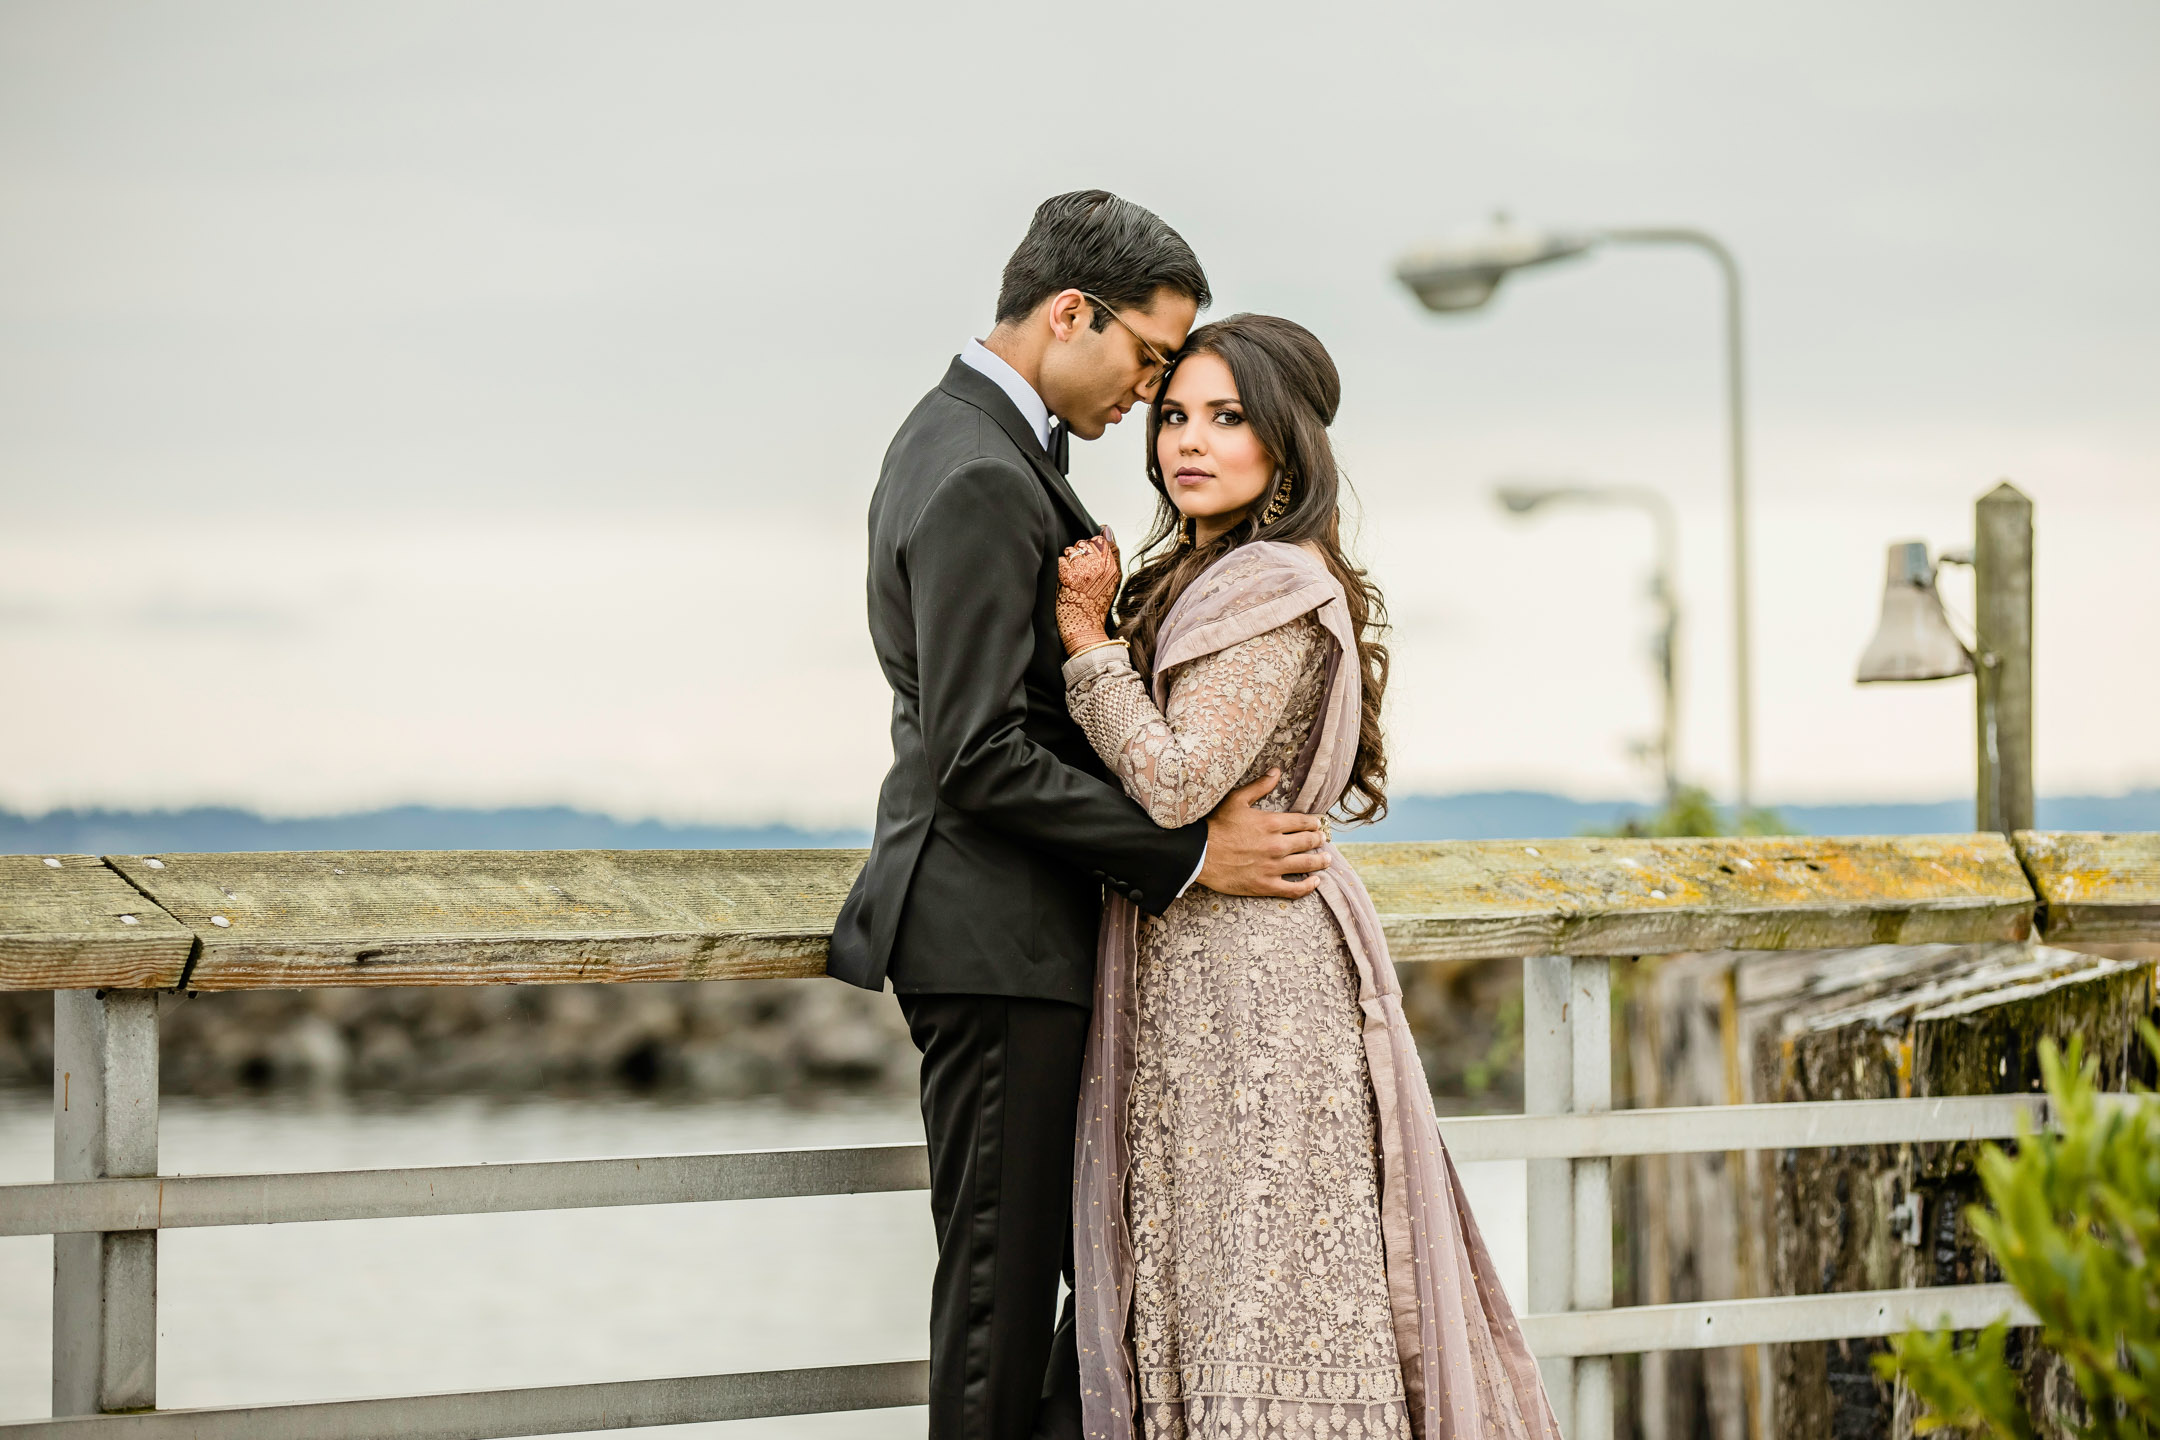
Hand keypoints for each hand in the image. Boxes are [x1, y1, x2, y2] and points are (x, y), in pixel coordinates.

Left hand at [1058, 528, 1122, 654]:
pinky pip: (1060, 561)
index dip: (1091, 547)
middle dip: (1079, 554)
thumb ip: (1111, 552)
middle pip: (1084, 543)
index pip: (1100, 539)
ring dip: (1068, 562)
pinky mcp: (1068, 577)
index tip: (1090, 561)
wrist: (1086, 631)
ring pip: (1070, 551)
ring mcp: (1084, 571)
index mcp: (1112, 567)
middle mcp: (1100, 567)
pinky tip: (1065, 583)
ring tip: (1073, 579)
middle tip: (1081, 574)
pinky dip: (1059, 570)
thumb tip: (1105, 527)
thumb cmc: (1096, 606)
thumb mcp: (1113, 580)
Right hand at [1198, 771, 1329, 897]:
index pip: (1303, 822)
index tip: (1317, 824)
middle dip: (1319, 840)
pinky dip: (1308, 886)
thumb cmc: (1215, 826)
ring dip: (1320, 861)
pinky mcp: (1266, 885)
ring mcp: (1272, 867)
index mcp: (1272, 823)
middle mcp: (1277, 845)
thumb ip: (1259, 786)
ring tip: (1326, 859)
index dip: (1313, 823)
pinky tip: (1315, 882)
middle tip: (1322, 839)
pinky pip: (1294, 889)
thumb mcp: (1236, 800)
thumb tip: (1276, 771)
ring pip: (1306, 864)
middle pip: (1308, 842)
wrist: (1198, 854)